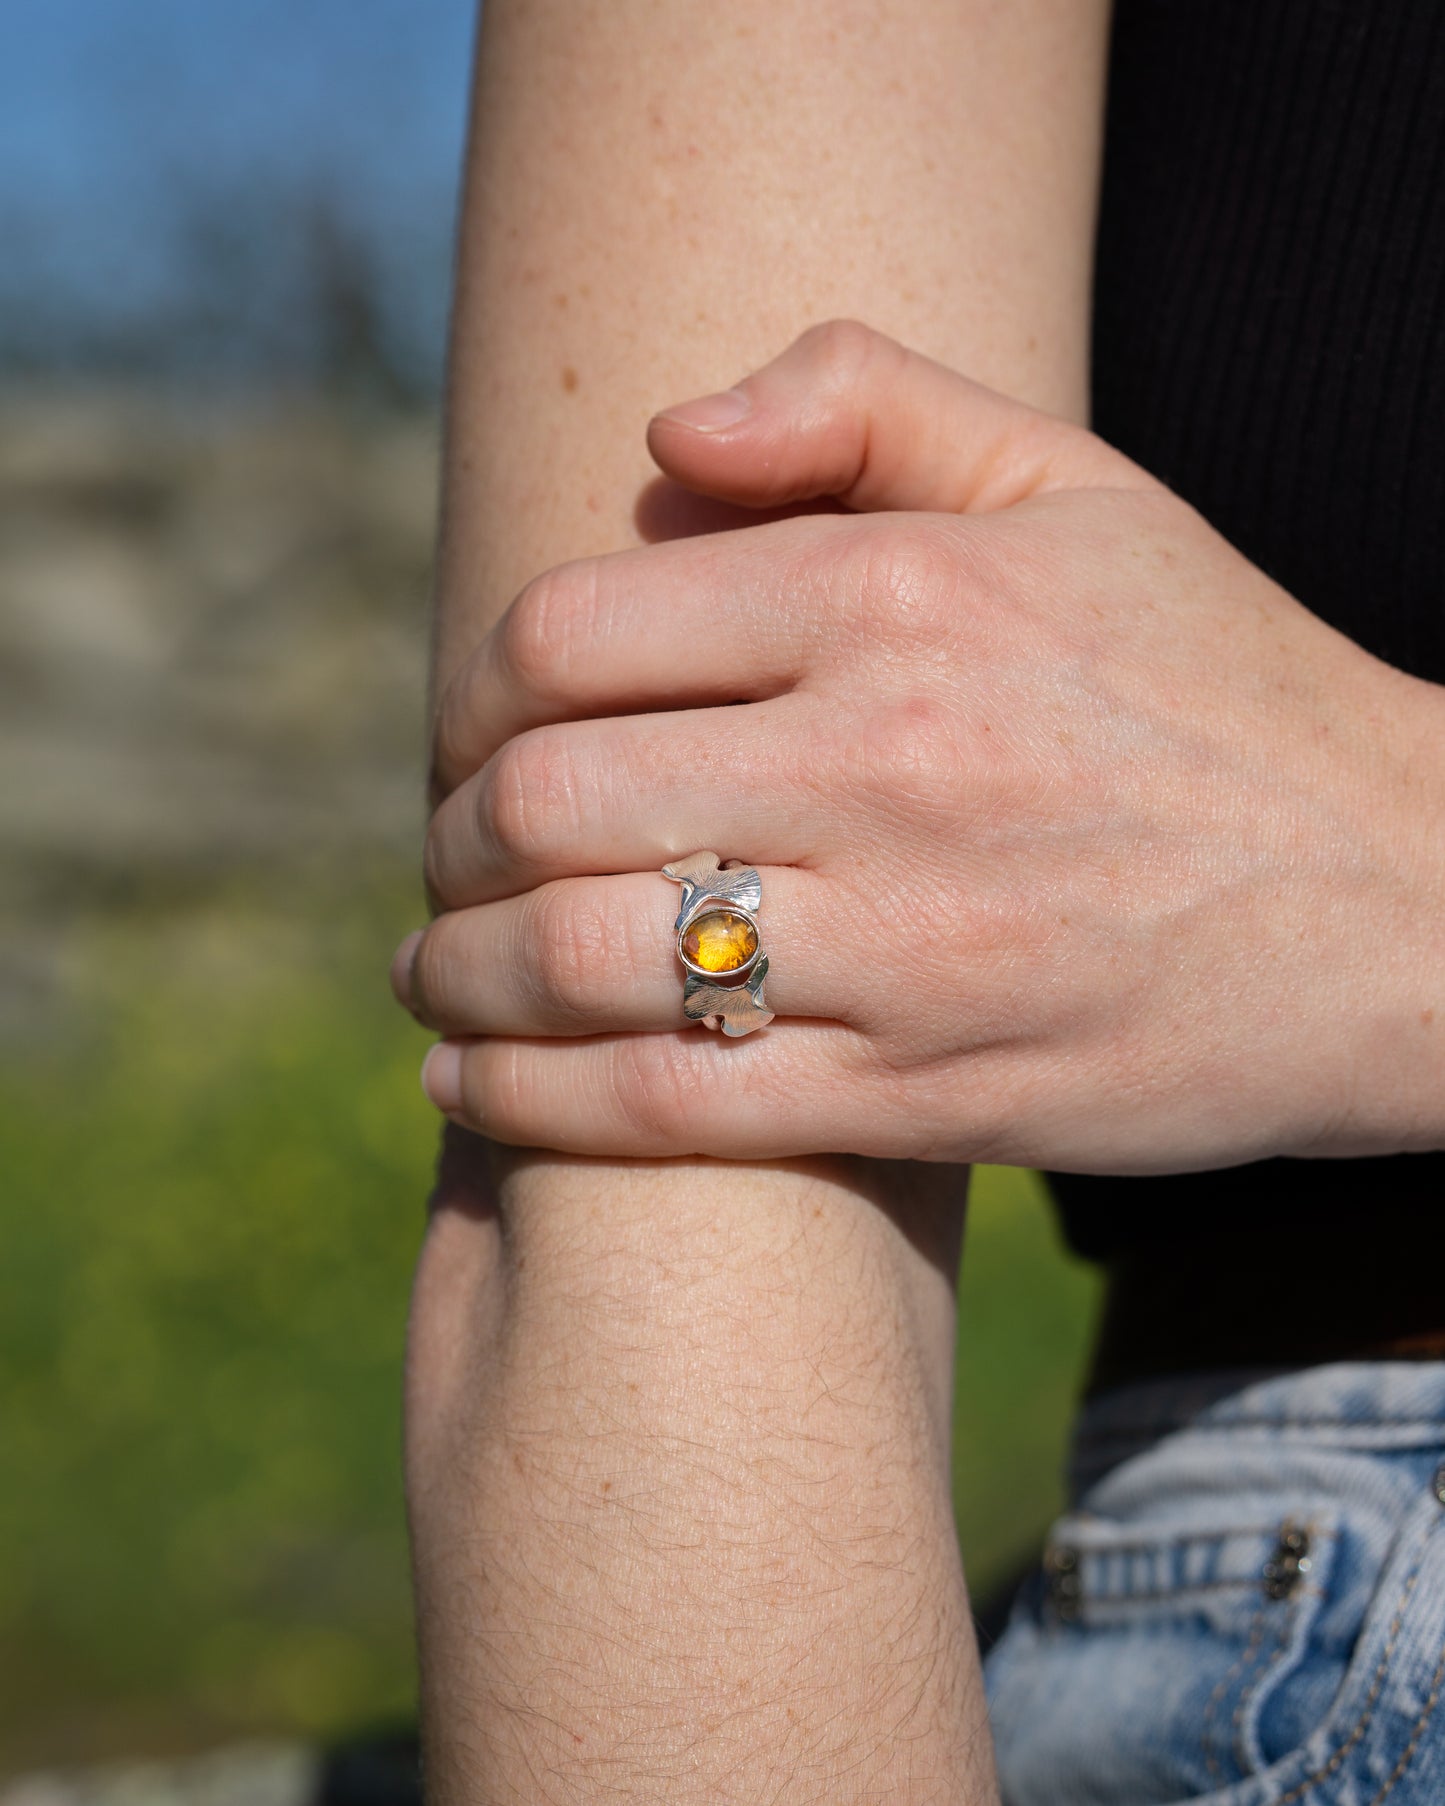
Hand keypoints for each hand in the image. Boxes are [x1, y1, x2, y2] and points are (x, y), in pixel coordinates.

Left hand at [397, 321, 1444, 1171]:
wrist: (1405, 900)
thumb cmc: (1217, 681)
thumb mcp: (1075, 484)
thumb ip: (866, 403)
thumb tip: (667, 434)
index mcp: (901, 597)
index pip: (573, 633)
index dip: (477, 690)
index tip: (472, 731)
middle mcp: (891, 764)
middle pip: (547, 801)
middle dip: (449, 838)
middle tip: (441, 860)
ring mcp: (912, 944)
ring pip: (584, 962)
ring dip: (456, 977)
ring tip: (428, 978)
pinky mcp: (934, 1091)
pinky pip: (671, 1109)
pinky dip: (529, 1104)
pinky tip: (468, 1087)